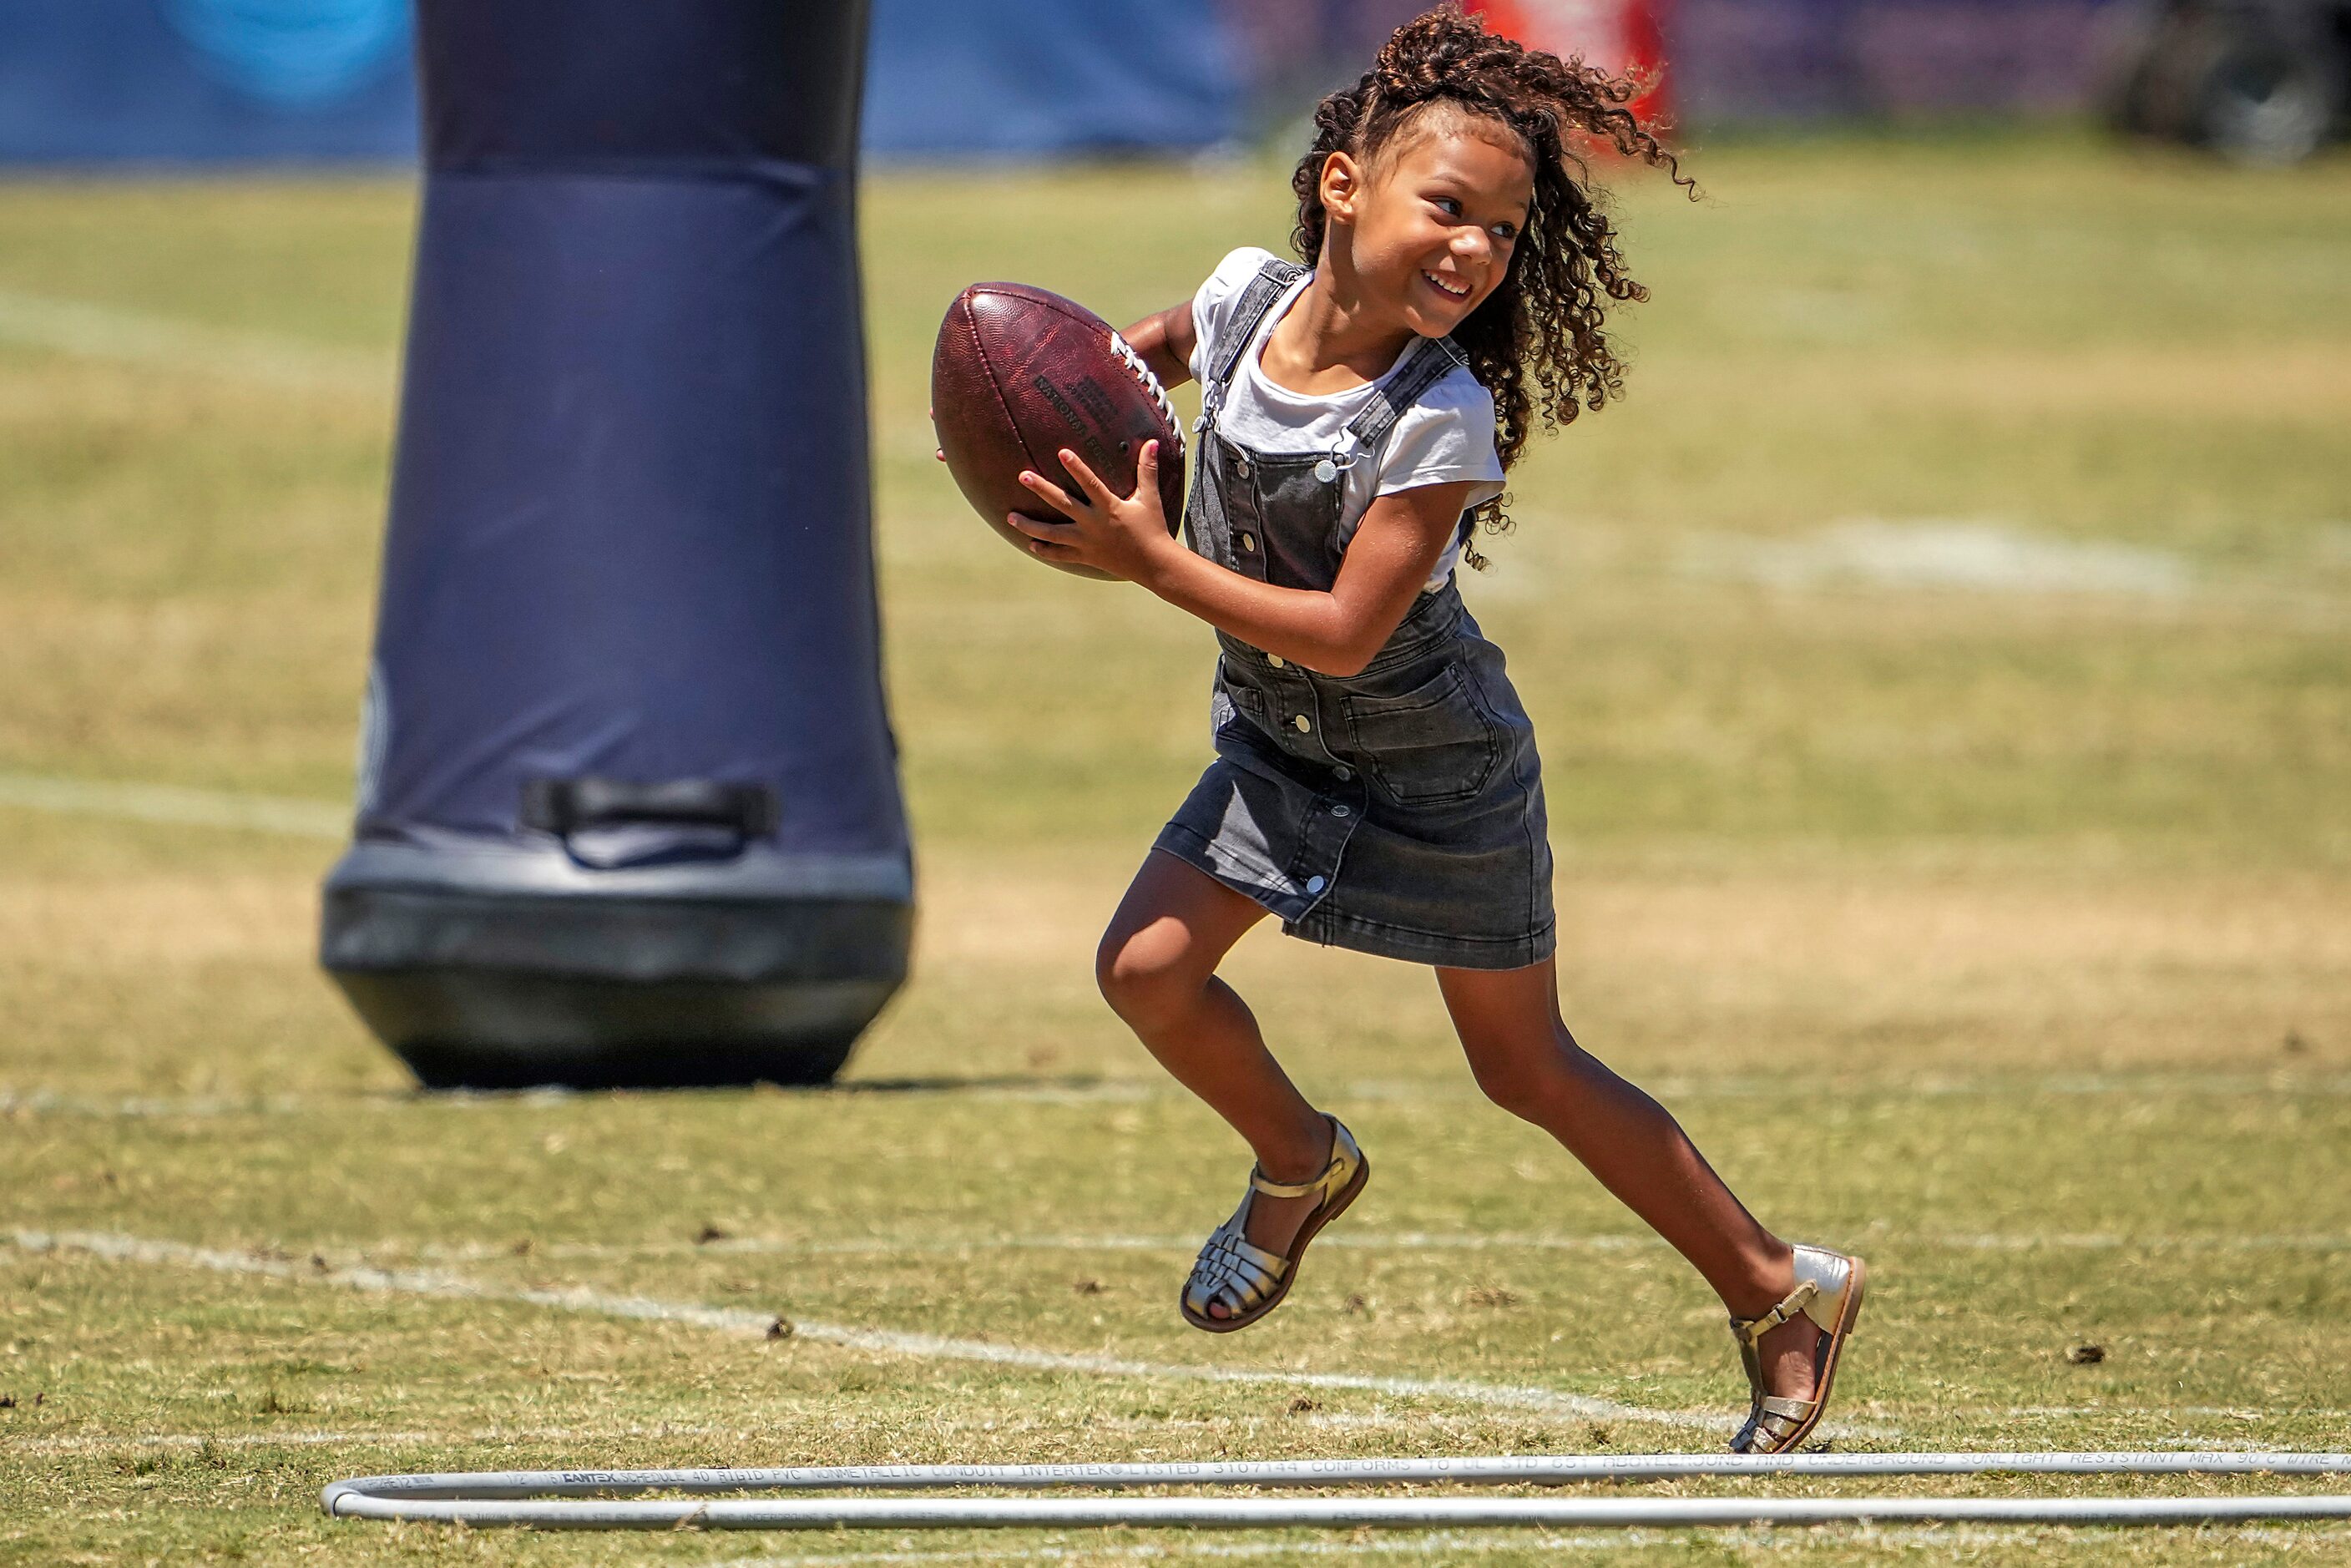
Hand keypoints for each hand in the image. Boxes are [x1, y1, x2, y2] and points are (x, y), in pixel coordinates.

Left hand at [1009, 442, 1174, 582]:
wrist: (1154, 565)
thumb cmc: (1153, 528)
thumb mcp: (1150, 498)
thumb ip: (1148, 470)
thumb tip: (1153, 442)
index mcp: (1109, 507)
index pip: (1090, 483)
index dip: (1076, 467)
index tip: (1061, 452)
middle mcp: (1094, 524)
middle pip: (1062, 504)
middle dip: (1041, 489)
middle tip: (1022, 476)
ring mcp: (1087, 542)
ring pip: (1053, 533)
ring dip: (1030, 525)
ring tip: (1010, 517)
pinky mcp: (1086, 556)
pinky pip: (1061, 554)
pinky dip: (1045, 550)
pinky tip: (1031, 544)